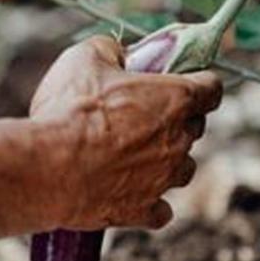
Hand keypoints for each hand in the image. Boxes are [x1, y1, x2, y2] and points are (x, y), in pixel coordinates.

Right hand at [29, 35, 222, 229]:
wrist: (48, 167)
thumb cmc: (70, 108)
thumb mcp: (86, 56)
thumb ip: (112, 50)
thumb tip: (118, 52)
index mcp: (175, 99)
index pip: (211, 87)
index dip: (199, 82)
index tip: (182, 81)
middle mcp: (178, 140)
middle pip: (195, 127)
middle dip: (176, 119)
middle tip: (142, 114)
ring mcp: (164, 179)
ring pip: (184, 169)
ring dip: (168, 161)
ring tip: (135, 155)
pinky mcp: (142, 210)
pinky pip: (161, 210)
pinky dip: (151, 202)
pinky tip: (130, 191)